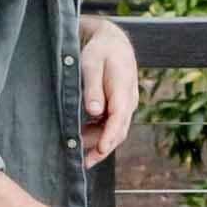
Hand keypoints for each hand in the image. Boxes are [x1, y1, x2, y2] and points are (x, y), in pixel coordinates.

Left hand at [80, 17, 146, 162]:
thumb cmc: (100, 51)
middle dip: (103, 148)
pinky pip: (112, 126)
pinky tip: (83, 140)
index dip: (109, 136)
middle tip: (84, 163)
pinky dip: (99, 135)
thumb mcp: (91, 64)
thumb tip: (94, 111)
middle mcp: (129, 100)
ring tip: (78, 153)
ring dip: (99, 143)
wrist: (113, 43)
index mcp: (123, 88)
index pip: (118, 117)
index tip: (100, 149)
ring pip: (116, 130)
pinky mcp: (120, 107)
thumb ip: (93, 87)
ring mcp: (126, 105)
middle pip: (119, 130)